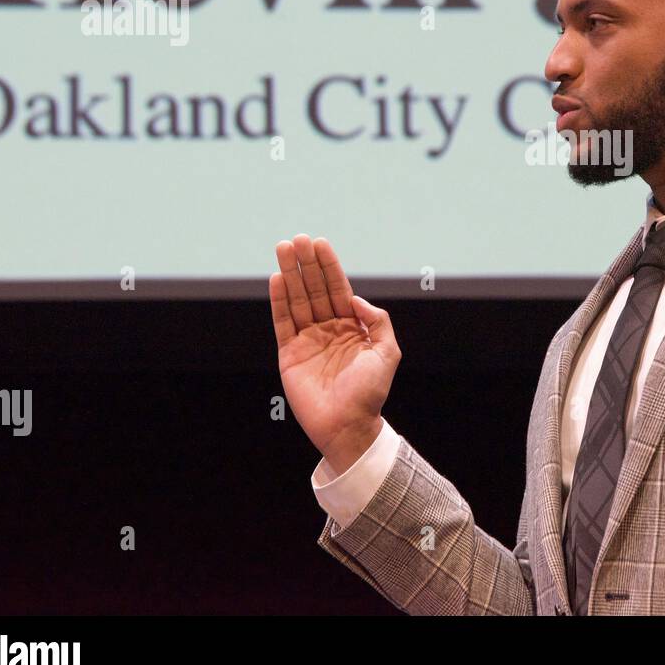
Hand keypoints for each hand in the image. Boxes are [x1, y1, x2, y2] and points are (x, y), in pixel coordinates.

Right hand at [269, 234, 400, 473]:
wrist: (349, 426)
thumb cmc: (370, 393)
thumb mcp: (387, 352)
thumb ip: (376, 320)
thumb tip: (355, 298)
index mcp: (351, 326)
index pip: (337, 288)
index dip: (328, 266)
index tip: (319, 243)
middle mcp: (328, 329)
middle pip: (315, 289)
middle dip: (306, 264)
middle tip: (297, 239)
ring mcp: (307, 340)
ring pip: (297, 300)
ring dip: (290, 274)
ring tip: (283, 249)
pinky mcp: (289, 354)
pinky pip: (282, 322)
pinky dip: (278, 300)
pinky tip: (276, 279)